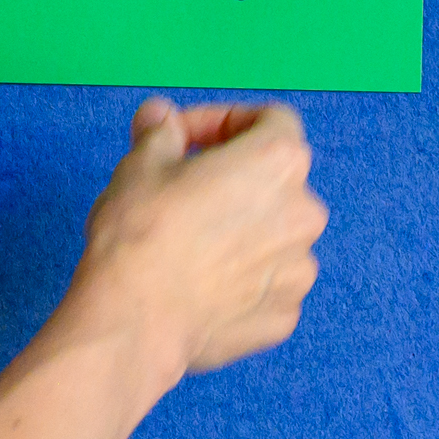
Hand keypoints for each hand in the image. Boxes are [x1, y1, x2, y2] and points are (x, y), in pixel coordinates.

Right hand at [69, 98, 325, 384]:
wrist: (134, 321)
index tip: (183, 139)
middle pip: (275, 181)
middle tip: (181, 191)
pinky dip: (240, 281)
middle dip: (232, 180)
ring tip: (189, 246)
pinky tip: (199, 286)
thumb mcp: (140, 163)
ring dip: (240, 232)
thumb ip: (160, 132)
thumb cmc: (141, 234)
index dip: (223, 122)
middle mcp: (304, 212)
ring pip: (273, 236)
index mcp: (278, 161)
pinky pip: (267, 286)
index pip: (271, 119)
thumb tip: (159, 117)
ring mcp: (299, 269)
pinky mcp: (284, 315)